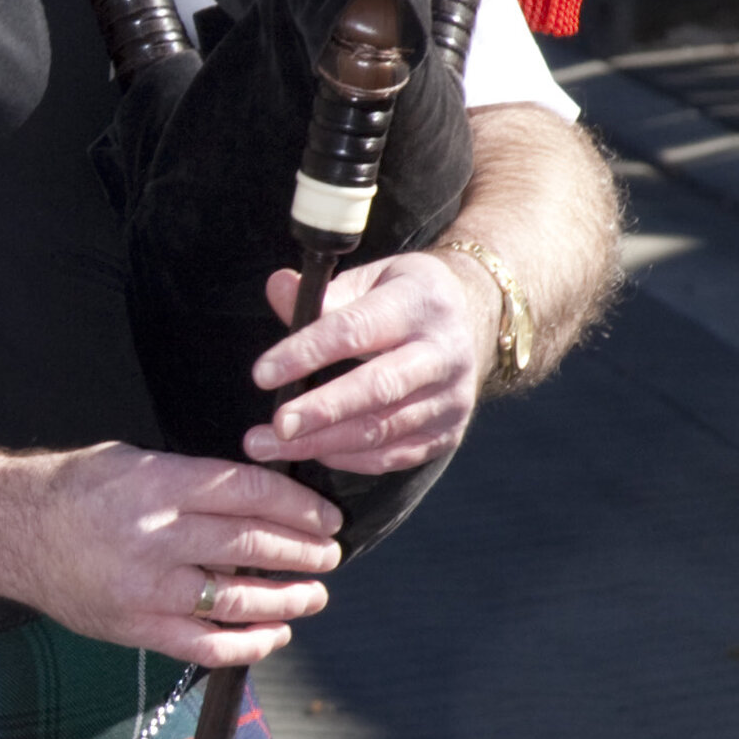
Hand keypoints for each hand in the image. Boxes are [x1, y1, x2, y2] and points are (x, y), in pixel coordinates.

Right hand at [0, 440, 344, 666]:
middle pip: (252, 546)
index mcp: (160, 485)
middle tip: (329, 555)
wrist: (8, 532)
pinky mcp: (135, 628)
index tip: (324, 518)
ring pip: (238, 599)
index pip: (250, 493)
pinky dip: (249, 644)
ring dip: (287, 599)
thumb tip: (258, 496)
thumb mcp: (135, 462)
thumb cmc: (73, 491)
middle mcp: (157, 538)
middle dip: (303, 552)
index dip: (298, 507)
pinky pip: (205, 645)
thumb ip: (194, 480)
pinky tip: (275, 634)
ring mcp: (147, 589)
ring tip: (313, 594)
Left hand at [244, 244, 490, 478]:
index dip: (306, 352)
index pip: (356, 330)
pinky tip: (314, 452)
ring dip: (323, 443)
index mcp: (419, 304)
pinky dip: (350, 459)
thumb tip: (278, 288)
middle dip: (322, 411)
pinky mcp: (449, 432)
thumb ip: (323, 293)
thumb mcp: (371, 280)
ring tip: (271, 446)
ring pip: (383, 430)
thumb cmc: (403, 298)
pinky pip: (394, 456)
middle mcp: (443, 353)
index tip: (262, 374)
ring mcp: (452, 397)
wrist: (475, 320)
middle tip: (274, 428)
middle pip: (377, 388)